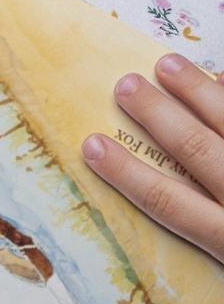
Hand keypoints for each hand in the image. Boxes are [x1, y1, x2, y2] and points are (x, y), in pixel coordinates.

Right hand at [82, 54, 223, 263]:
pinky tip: (220, 77)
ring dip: (197, 90)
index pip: (167, 202)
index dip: (126, 173)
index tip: (92, 148)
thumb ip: (209, 239)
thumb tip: (169, 203)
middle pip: (195, 148)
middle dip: (156, 115)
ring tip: (167, 65)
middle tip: (125, 86)